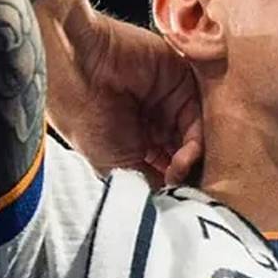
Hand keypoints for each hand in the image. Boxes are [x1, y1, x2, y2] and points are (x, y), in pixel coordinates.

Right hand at [47, 9, 202, 185]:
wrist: (78, 73)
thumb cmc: (85, 120)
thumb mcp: (116, 165)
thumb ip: (149, 181)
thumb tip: (173, 202)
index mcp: (137, 140)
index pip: (168, 165)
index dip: (174, 185)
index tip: (178, 204)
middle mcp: (156, 120)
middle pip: (186, 150)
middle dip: (188, 174)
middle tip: (186, 191)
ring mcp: (171, 100)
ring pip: (196, 136)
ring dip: (192, 162)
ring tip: (177, 173)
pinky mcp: (183, 82)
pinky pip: (200, 116)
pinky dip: (196, 143)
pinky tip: (184, 158)